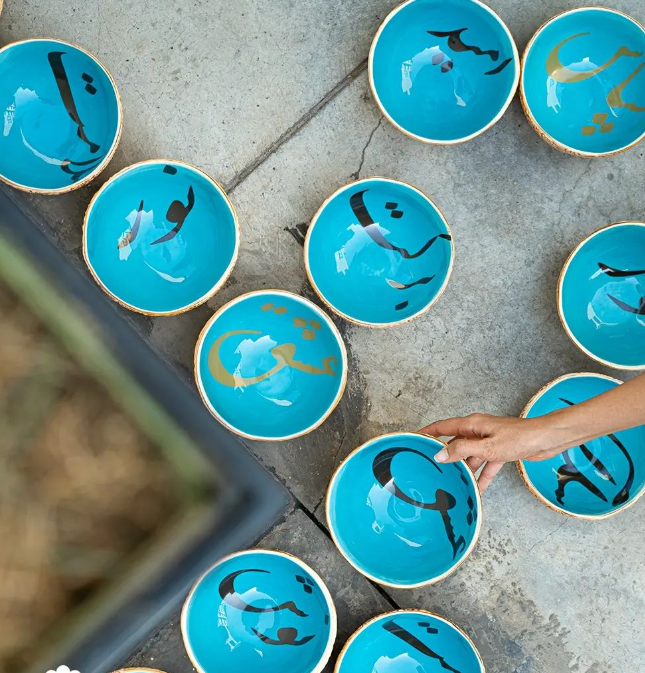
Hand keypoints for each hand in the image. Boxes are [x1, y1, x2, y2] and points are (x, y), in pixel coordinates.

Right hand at [419, 414, 562, 492]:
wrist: (548, 439)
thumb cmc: (520, 438)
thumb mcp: (487, 447)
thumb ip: (462, 451)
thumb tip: (439, 455)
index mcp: (472, 424)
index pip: (442, 426)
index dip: (427, 432)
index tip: (413, 438)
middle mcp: (478, 431)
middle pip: (455, 443)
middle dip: (443, 455)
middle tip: (429, 468)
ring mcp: (489, 441)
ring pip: (470, 457)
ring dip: (463, 470)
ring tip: (451, 484)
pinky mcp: (500, 451)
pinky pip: (485, 465)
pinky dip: (481, 476)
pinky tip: (476, 490)